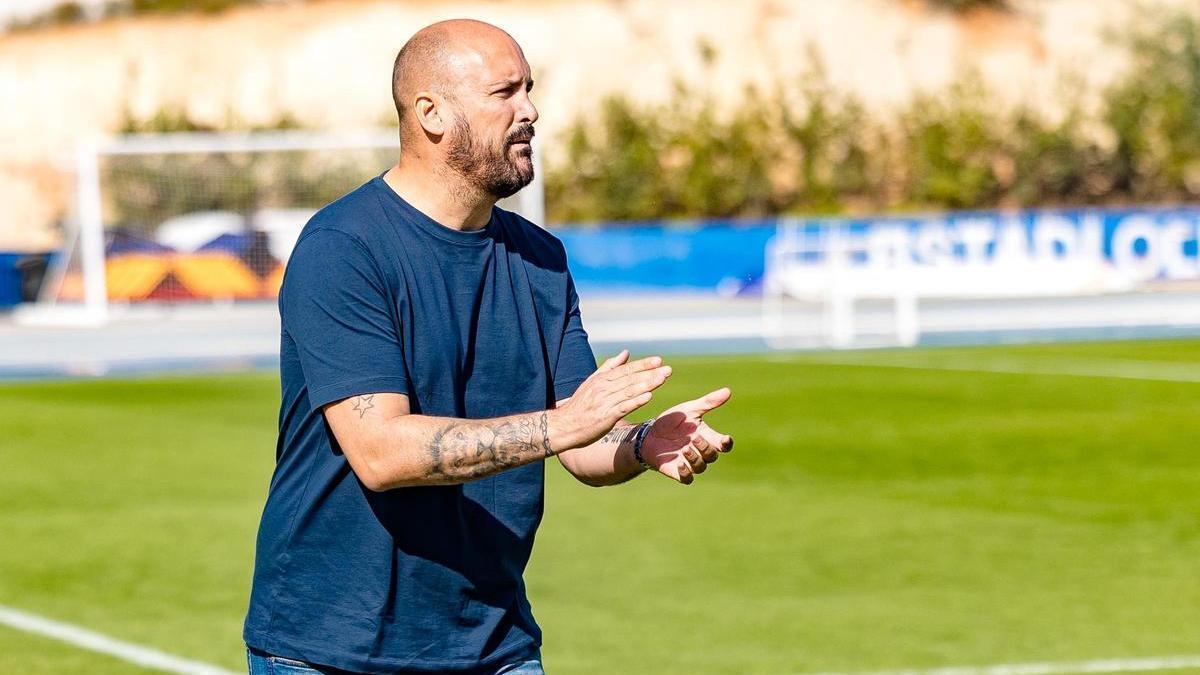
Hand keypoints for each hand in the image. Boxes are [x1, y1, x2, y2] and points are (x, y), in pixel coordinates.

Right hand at [551, 350, 671, 449]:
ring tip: (662, 379)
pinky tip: (648, 396)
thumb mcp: (592, 382)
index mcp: (602, 380)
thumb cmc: (579, 406)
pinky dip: (635, 401)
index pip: (626, 370)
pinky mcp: (605, 417)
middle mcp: (604, 388)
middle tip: (668, 370)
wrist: (563, 426)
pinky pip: (623, 407)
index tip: (658, 361)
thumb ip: (609, 367)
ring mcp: (604, 402)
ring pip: (629, 391)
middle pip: (630, 379)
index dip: (642, 365)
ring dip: (647, 384)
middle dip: (650, 373)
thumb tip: (626, 353)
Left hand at [641, 388, 733, 484]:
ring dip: (695, 458)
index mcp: (707, 438)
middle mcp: (701, 452)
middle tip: (695, 438)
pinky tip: (680, 463)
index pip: (723, 445)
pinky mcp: (678, 472)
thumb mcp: (689, 409)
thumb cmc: (672, 422)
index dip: (726, 443)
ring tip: (686, 448)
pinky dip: (686, 473)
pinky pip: (687, 478)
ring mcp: (690, 463)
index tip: (725, 439)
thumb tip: (728, 390)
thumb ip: (708, 402)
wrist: (648, 434)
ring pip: (701, 467)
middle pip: (712, 455)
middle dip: (705, 448)